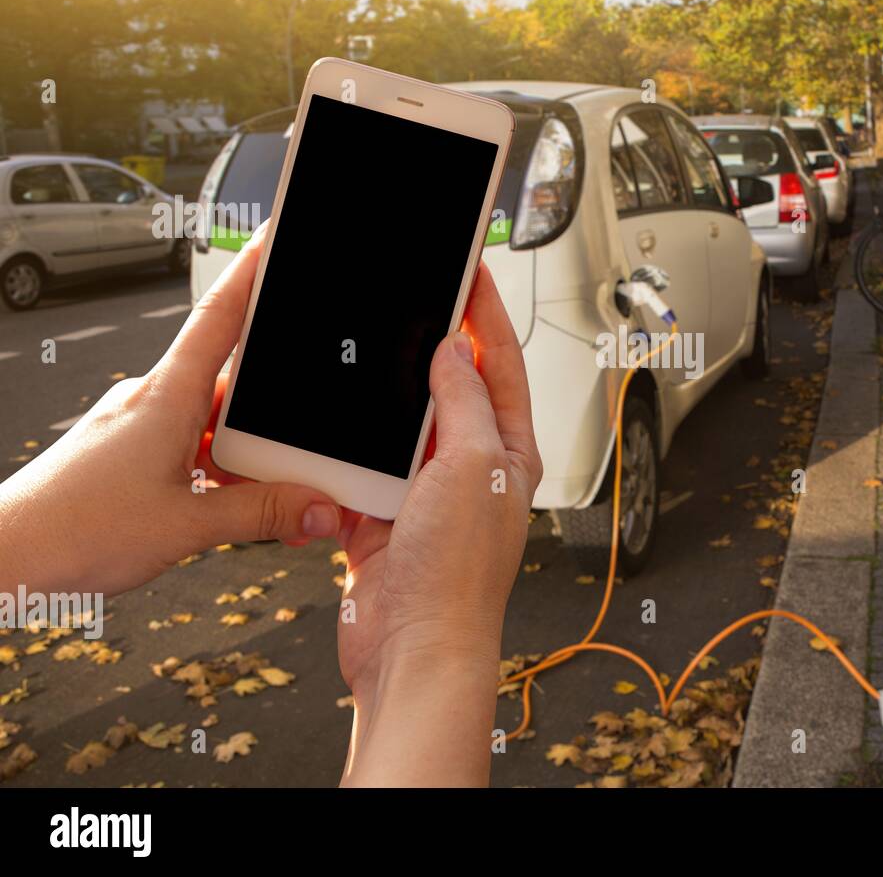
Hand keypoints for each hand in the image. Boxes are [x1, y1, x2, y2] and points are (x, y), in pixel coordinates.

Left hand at [0, 227, 341, 597]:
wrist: (6, 556)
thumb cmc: (73, 528)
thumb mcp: (188, 526)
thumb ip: (263, 513)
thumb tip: (318, 507)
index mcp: (168, 396)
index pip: (221, 315)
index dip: (253, 269)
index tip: (276, 232)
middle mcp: (152, 399)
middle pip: (233, 381)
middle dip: (273, 416)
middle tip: (302, 455)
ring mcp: (138, 424)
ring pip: (213, 421)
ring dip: (243, 455)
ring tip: (260, 499)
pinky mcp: (127, 451)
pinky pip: (188, 444)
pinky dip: (216, 470)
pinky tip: (222, 504)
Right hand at [337, 263, 542, 786]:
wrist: (412, 651)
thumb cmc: (457, 576)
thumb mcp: (471, 467)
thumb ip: (462, 403)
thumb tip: (455, 351)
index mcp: (509, 454)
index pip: (501, 366)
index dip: (487, 315)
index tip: (469, 271)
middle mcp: (471, 471)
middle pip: (449, 390)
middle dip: (430, 346)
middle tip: (410, 299)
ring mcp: (424, 496)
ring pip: (399, 428)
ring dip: (381, 400)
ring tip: (366, 358)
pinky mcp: (381, 520)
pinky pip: (359, 471)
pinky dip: (344, 454)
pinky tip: (333, 433)